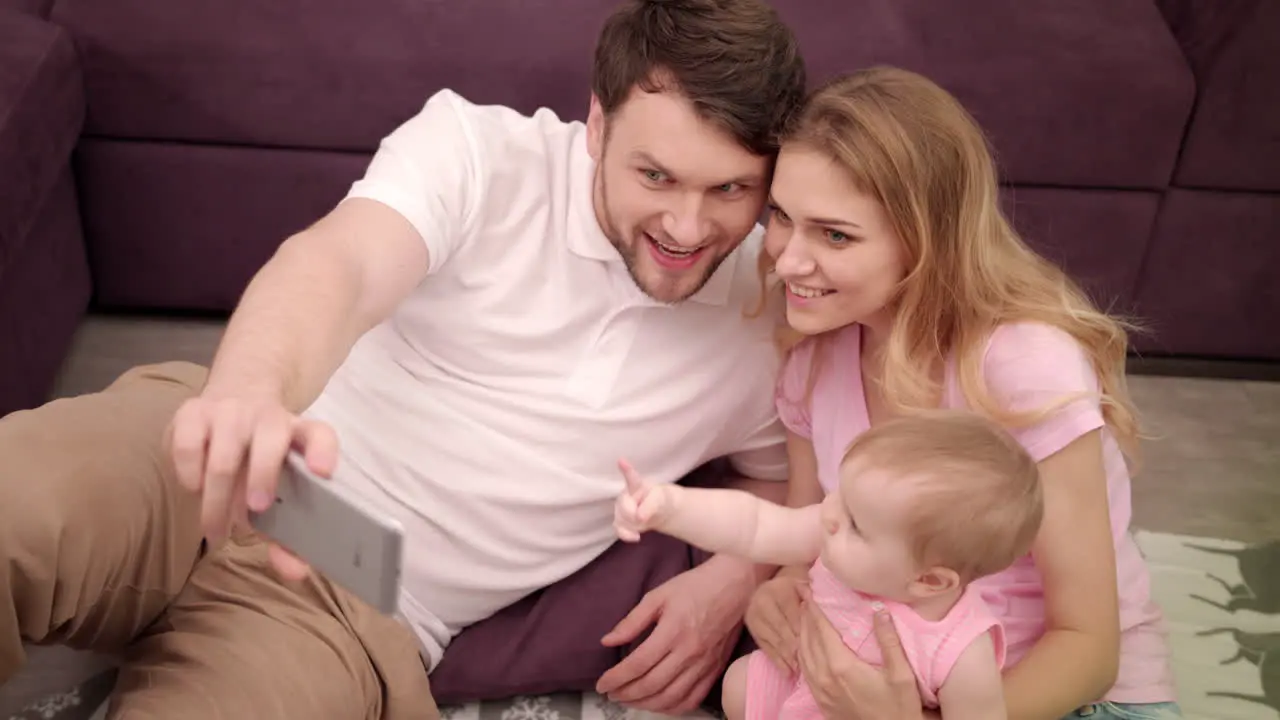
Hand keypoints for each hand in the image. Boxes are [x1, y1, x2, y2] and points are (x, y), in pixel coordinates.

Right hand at [166, 392, 337, 579]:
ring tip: (215, 531)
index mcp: (299, 434)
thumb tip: (296, 574)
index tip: (323, 473)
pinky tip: (194, 490)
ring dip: (218, 497)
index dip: (323, 451)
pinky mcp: (192, 412)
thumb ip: (286, 533)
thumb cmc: (258, 458)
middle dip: (263, 477)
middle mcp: (268, 417)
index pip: (319, 434)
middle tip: (254, 511)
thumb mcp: (276, 491)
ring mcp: (229, 411)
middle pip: (270, 441)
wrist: (228, 403)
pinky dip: (188, 473)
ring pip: (224, 453)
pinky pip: (187, 445)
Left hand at [596, 558, 751, 713]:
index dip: (616, 678)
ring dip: (645, 704)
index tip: (601, 684)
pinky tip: (658, 704)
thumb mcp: (659, 595)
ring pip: (670, 697)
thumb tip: (608, 641)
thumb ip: (632, 621)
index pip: (638, 664)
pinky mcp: (715, 670)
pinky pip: (692, 699)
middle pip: (651, 685)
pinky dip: (672, 707)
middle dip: (625, 694)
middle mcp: (689, 652)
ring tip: (629, 700)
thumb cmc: (696, 586)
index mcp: (672, 631)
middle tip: (611, 694)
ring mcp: (704, 664)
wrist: (736, 586)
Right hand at [613, 458, 675, 541]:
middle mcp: (625, 495)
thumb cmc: (659, 500)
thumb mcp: (661, 500)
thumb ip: (650, 506)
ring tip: (645, 520)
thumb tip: (639, 518)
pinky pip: (618, 530)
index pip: (631, 477)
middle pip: (623, 507)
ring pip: (621, 520)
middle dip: (634, 514)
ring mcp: (620, 508)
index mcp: (636, 485)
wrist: (660, 511)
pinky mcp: (620, 521)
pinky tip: (636, 537)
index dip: (627, 470)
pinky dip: (627, 535)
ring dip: (634, 525)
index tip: (621, 461)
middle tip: (646, 516)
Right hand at [744, 567, 808, 673]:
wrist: (771, 590)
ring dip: (786, 656)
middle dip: (794, 644)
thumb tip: (815, 607)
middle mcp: (762, 601)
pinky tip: (788, 673)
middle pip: (780, 626)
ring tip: (799, 670)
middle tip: (807, 660)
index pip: (790, 610)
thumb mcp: (802, 588)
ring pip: (772, 639)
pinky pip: (765, 648)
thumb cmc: (793, 591)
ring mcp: (754, 617)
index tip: (812, 641)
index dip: (801, 626)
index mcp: (778, 589)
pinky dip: (777, 661)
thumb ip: (810, 596)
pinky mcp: (752, 631)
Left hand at [798, 595, 923, 719]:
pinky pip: (804, 670)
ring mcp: (820, 690)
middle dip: (805, 614)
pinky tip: (805, 645)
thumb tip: (879, 610)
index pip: (821, 629)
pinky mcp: (820, 700)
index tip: (809, 588)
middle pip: (808, 638)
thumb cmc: (899, 708)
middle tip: (804, 594)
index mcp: (841, 666)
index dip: (814, 607)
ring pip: (802, 653)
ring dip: (801, 631)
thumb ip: (889, 641)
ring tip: (804, 614)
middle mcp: (824, 676)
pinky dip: (802, 651)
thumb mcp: (901, 675)